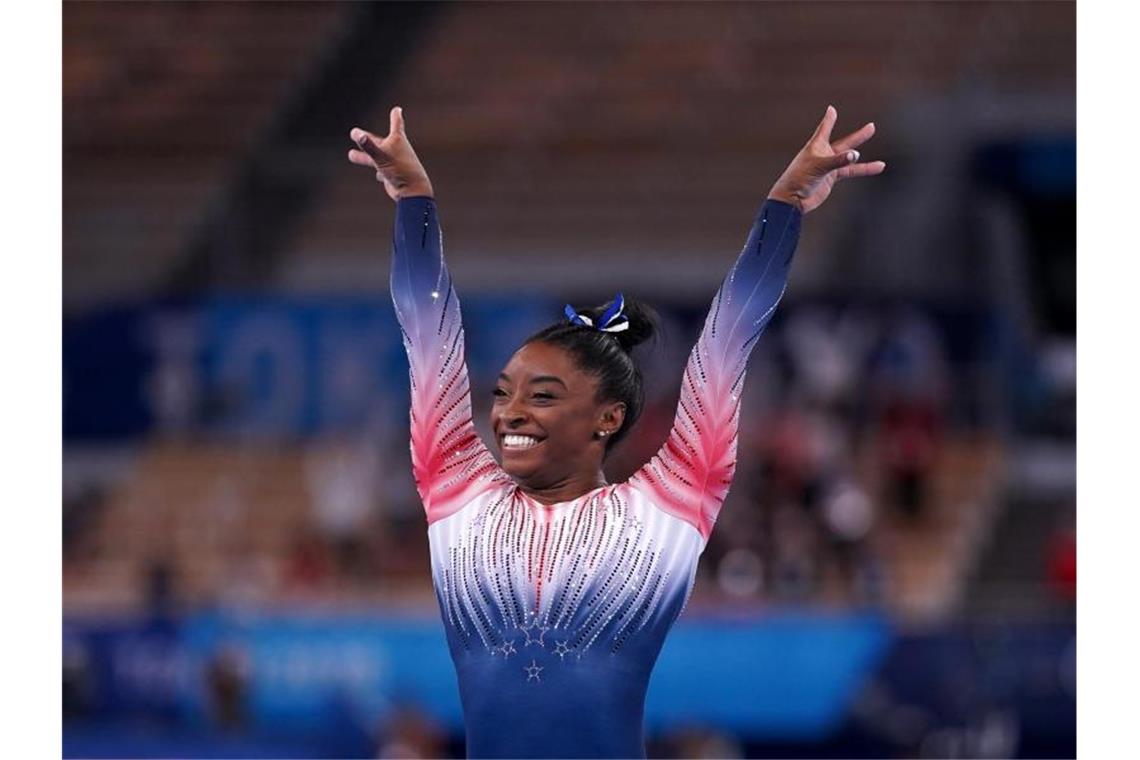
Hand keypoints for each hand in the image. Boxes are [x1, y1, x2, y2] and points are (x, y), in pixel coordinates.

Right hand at [347, 106, 433, 201]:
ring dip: (364, 155)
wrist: (412, 192)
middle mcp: (397, 150)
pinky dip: (379, 171)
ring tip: (350, 154)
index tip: (397, 109)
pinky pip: (384, 171)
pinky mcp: (393, 176)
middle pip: (378, 141)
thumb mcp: (380, 156)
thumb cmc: (399, 170)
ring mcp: (395, 164)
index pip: (396, 123)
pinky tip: (378, 175)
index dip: (395, 115)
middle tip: (354, 132)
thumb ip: (367, 145)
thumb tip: (356, 133)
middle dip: (367, 138)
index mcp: (397, 140)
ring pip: (376, 157)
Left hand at [768, 105, 884, 213]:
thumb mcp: (819, 166)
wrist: (793, 199)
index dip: (829, 119)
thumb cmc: (799, 179)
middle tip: (871, 127)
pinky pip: (851, 171)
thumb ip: (838, 160)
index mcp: (816, 146)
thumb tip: (856, 155)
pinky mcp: (832, 177)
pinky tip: (877, 168)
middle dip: (858, 136)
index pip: (824, 128)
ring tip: (881, 162)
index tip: (831, 109)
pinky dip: (864, 170)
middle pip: (844, 143)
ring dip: (864, 159)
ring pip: (850, 160)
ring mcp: (829, 166)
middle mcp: (824, 154)